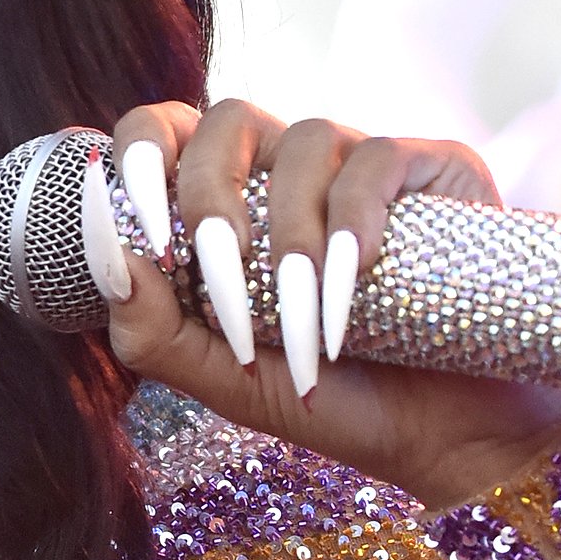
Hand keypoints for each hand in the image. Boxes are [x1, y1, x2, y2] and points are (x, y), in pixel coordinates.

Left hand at [99, 99, 560, 509]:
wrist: (449, 439)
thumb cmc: (332, 402)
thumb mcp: (224, 382)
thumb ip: (151, 332)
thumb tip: (111, 255)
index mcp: (229, 207)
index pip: (163, 134)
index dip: (138, 157)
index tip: (146, 230)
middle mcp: (289, 172)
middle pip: (224, 120)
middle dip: (210, 198)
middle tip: (222, 280)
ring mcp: (361, 164)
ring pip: (304, 137)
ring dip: (291, 237)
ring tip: (306, 323)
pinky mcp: (433, 168)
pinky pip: (377, 160)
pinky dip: (355, 222)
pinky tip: (357, 279)